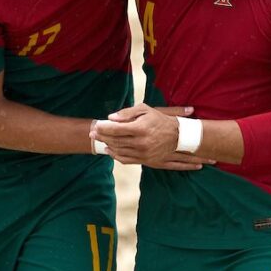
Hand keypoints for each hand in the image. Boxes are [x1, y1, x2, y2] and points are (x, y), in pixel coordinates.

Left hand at [91, 104, 214, 169]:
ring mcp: (143, 153)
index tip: (96, 125)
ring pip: (119, 151)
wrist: (178, 137)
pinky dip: (116, 156)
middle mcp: (141, 142)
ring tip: (100, 141)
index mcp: (140, 128)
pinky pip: (126, 160)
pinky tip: (111, 151)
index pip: (116, 129)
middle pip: (115, 140)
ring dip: (107, 146)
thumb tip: (111, 118)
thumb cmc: (159, 120)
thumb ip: (127, 113)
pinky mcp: (145, 161)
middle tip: (93, 134)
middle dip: (102, 137)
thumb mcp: (145, 110)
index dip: (103, 128)